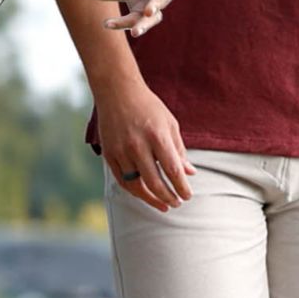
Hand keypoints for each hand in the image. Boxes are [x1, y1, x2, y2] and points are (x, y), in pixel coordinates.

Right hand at [98, 81, 194, 211]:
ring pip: (136, 186)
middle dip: (168, 197)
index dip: (181, 187)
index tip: (187, 196)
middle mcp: (138, 145)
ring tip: (163, 205)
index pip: (172, 170)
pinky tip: (145, 195)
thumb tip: (189, 173)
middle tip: (177, 203)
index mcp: (157, 136)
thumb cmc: (148, 107)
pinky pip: (122, 180)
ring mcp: (121, 151)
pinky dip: (134, 191)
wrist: (117, 91)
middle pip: (155, 182)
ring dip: (151, 199)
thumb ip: (179, 150)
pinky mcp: (109, 154)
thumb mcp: (169, 124)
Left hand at [106, 0, 188, 36]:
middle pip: (162, 1)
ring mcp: (154, 6)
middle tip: (149, 12)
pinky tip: (106, 23)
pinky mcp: (140, 13)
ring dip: (142, 26)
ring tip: (134, 33)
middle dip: (156, 6)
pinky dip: (120, 24)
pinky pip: (131, 21)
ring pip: (150, 19)